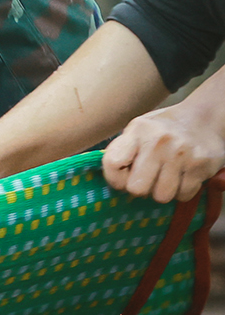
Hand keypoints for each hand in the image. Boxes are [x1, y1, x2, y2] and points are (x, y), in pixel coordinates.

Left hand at [103, 100, 224, 203]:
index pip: (112, 163)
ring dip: (163, 191)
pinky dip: (182, 191)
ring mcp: (180, 154)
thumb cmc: (164, 129)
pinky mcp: (200, 166)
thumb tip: (114, 180)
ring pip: (161, 196)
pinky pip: (183, 195)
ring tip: (167, 176)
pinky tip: (183, 176)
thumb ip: (123, 150)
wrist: (204, 118)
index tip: (122, 179)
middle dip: (141, 188)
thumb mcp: (138, 129)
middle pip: (137, 188)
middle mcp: (158, 142)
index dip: (114, 178)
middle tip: (148, 179)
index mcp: (137, 130)